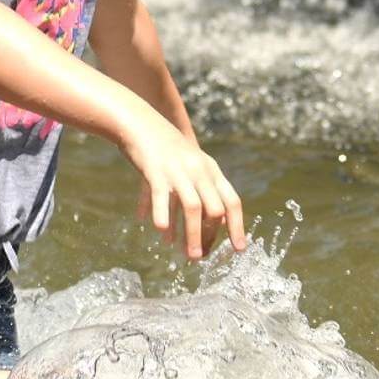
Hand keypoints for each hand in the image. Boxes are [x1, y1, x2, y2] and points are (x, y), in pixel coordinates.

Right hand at [116, 106, 245, 260]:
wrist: (139, 122)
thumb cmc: (160, 150)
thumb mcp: (182, 168)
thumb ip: (179, 198)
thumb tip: (166, 233)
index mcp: (210, 170)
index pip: (232, 201)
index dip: (237, 226)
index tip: (239, 249)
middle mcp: (199, 170)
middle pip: (215, 209)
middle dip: (211, 237)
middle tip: (200, 257)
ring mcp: (179, 170)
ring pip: (193, 208)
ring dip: (193, 235)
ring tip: (189, 256)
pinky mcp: (156, 171)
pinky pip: (163, 199)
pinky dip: (164, 218)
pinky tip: (162, 233)